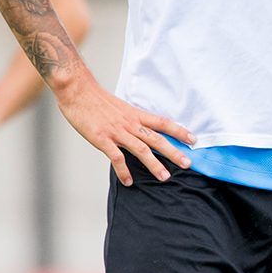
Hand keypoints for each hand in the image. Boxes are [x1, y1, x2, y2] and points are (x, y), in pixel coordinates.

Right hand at [55, 77, 193, 185]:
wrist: (77, 91)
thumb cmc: (97, 100)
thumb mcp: (121, 108)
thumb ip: (132, 120)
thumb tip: (143, 131)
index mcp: (136, 114)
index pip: (163, 123)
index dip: (179, 131)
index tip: (194, 140)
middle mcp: (130, 123)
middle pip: (157, 139)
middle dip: (174, 152)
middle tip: (188, 163)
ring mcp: (117, 132)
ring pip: (141, 149)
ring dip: (154, 164)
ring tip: (165, 177)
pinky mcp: (102, 139)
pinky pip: (116, 157)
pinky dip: (123, 171)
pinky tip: (129, 181)